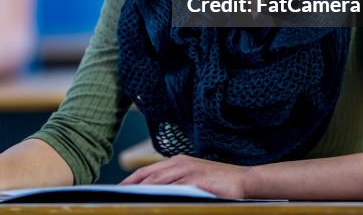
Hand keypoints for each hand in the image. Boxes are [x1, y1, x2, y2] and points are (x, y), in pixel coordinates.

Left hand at [121, 154, 254, 199]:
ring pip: (159, 182)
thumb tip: (155, 192)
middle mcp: (180, 163)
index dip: (131, 180)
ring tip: (130, 200)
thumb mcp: (193, 177)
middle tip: (118, 197)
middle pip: (149, 176)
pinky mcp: (198, 181)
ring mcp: (189, 171)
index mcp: (177, 161)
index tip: (118, 190)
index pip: (147, 170)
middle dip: (132, 187)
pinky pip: (176, 188)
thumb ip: (174, 181)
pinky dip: (163, 194)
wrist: (244, 179)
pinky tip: (154, 201)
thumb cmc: (217, 181)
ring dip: (143, 191)